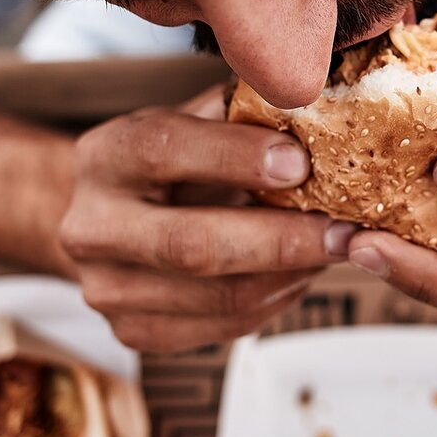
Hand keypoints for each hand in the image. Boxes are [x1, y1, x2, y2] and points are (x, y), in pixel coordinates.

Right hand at [60, 87, 355, 351]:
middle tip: (345, 230)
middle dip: (281, 239)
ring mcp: (107, 289)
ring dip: (292, 275)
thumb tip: (316, 104)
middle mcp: (91, 227)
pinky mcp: (133, 332)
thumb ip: (242, 112)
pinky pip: (222, 327)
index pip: (164, 151)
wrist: (110, 218)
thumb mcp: (195, 119)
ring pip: (218, 295)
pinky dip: (275, 300)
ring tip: (337, 250)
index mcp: (105, 155)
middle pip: (191, 245)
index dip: (234, 156)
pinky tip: (302, 274)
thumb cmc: (172, 159)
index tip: (301, 161)